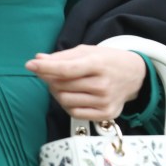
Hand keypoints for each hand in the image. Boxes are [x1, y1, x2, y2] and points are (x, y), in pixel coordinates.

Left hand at [25, 45, 146, 119]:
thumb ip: (62, 56)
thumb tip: (38, 59)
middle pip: (62, 86)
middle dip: (50, 79)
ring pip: (65, 100)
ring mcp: (104, 101)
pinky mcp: (106, 114)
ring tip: (65, 85)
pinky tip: (73, 95)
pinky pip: (74, 112)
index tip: (30, 65)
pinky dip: (68, 104)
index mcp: (98, 64)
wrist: (135, 75)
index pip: (66, 69)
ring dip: (58, 92)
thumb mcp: (88, 51)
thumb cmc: (107, 61)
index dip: (45, 68)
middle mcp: (102, 84)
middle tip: (53, 74)